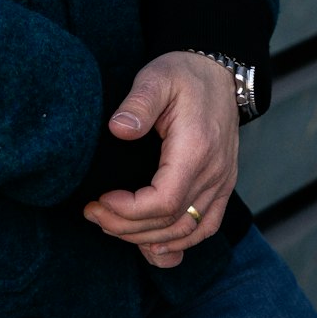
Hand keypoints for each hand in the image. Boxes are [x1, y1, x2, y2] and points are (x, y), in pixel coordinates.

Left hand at [83, 51, 238, 268]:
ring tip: (112, 226)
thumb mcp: (157, 77)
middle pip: (171, 223)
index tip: (100, 200)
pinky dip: (180, 242)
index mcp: (195, 150)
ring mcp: (222, 182)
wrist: (217, 72)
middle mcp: (214, 173)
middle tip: (93, 214)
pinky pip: (206, 227)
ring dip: (148, 238)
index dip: (128, 211)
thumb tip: (118, 129)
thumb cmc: (183, 74)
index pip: (163, 202)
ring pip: (187, 231)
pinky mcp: (223, 185)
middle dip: (126, 227)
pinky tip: (152, 244)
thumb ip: (138, 103)